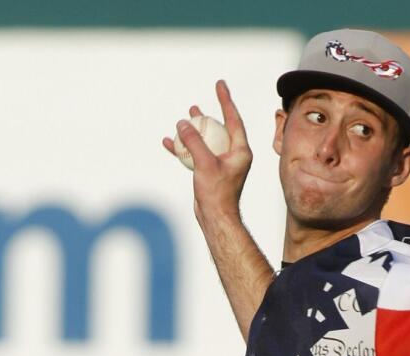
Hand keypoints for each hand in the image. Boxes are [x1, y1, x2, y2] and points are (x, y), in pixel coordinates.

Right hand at [161, 80, 252, 227]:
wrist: (215, 218)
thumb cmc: (216, 193)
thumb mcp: (204, 164)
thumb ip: (194, 142)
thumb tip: (183, 123)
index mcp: (240, 151)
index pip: (233, 119)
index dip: (226, 100)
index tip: (220, 85)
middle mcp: (233, 155)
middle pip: (219, 129)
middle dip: (207, 116)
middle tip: (195, 107)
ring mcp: (221, 164)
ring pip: (206, 141)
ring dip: (193, 131)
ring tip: (184, 119)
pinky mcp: (209, 172)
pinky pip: (196, 155)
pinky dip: (183, 149)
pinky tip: (169, 143)